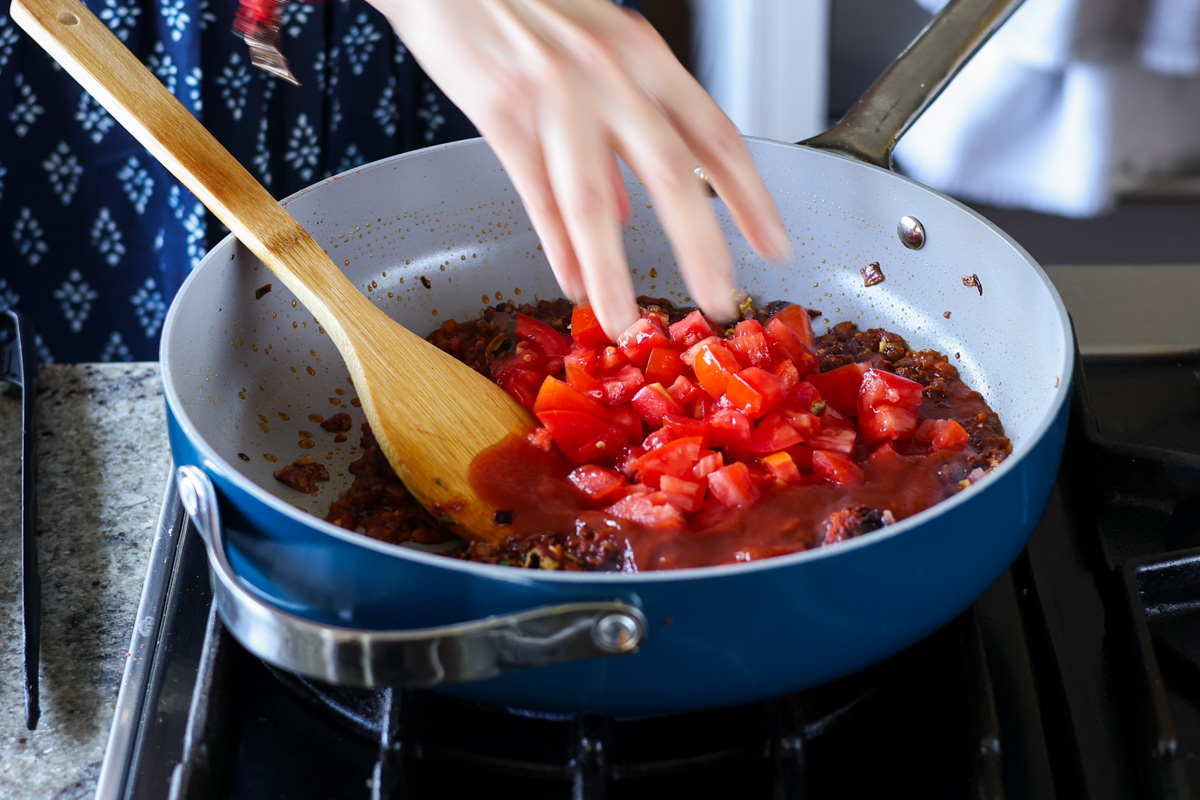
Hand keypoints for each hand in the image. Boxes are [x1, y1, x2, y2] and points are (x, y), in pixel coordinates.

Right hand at [369, 0, 792, 339]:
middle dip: (701, 245)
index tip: (774, 244)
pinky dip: (556, 246)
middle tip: (719, 300)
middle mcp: (611, 75)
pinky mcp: (503, 114)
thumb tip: (633, 206)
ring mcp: (557, 96)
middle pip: (671, 172)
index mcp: (644, 57)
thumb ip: (622, 126)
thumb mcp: (594, 51)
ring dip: (612, 269)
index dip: (751, 197)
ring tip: (625, 319)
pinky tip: (571, 283)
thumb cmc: (524, 7)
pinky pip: (536, 196)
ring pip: (594, 199)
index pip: (716, 136)